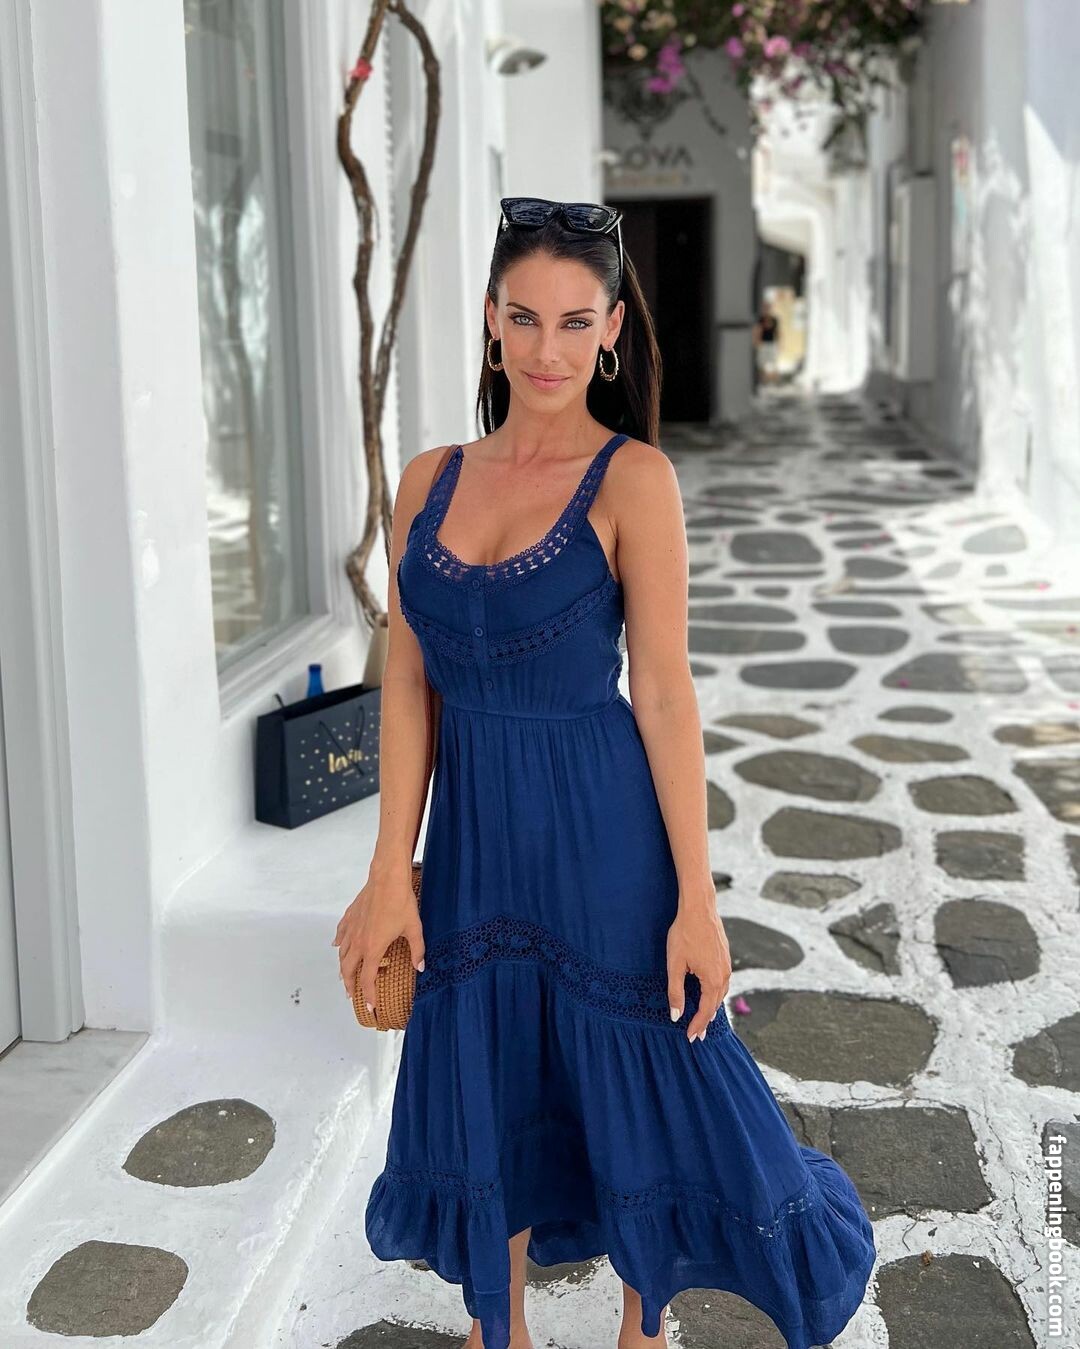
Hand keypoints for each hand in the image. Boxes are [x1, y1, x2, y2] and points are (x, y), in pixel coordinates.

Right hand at [332, 863, 424, 1015]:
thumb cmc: (400, 902)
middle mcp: (358, 942)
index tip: (370, 1007)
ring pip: (342, 954)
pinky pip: (340, 934)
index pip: (368, 980)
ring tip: (344, 975)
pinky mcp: (350, 916)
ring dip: (342, 967)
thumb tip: (420, 967)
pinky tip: (338, 945)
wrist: (387, 878)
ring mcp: (351, 929)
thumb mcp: (413, 929)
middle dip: (349, 985)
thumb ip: (417, 951)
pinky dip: (339, 943)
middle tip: (352, 994)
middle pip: (348, 970)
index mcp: (373, 949)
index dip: (369, 996)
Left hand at [666, 901, 730, 1043]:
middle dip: (706, 1020)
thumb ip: (675, 992)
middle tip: (698, 1034)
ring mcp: (727, 965)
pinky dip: (715, 993)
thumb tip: (676, 1016)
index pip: (706, 1011)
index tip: (691, 1038)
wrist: (699, 908)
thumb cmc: (684, 934)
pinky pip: (722, 982)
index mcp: (713, 980)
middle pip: (716, 1005)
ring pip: (721, 993)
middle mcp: (725, 975)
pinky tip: (709, 993)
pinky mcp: (725, 957)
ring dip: (712, 1007)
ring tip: (703, 1018)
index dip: (698, 1026)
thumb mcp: (675, 965)